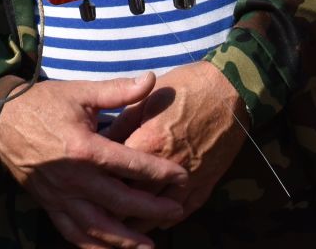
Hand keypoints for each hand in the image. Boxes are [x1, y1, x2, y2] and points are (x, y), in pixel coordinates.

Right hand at [0, 73, 188, 248]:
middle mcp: (73, 177)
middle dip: (151, 208)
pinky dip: (91, 245)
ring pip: (96, 225)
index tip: (182, 177)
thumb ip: (117, 91)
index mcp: (84, 148)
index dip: (159, 172)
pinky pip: (71, 232)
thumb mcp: (81, 92)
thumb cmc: (43, 103)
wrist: (1, 119)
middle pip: (119, 201)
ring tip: (149, 245)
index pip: (130, 165)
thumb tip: (151, 80)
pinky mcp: (48, 204)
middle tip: (177, 212)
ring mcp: (59, 195)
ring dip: (124, 239)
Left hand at [104, 60, 246, 228]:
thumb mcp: (148, 98)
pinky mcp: (207, 181)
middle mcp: (168, 165)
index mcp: (149, 141)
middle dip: (114, 209)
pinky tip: (157, 224)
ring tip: (123, 229)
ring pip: (159, 211)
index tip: (86, 185)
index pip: (117, 170)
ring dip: (141, 222)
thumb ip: (123, 122)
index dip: (101, 180)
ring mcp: (190, 177)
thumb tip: (102, 139)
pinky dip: (170, 220)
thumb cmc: (186, 87)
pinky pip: (187, 209)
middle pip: (135, 197)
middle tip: (96, 214)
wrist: (229, 89)